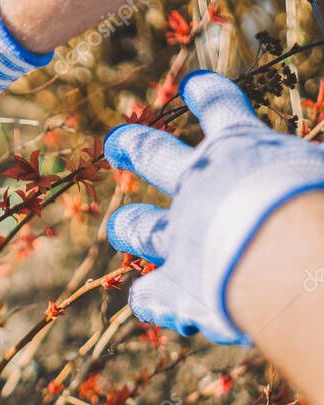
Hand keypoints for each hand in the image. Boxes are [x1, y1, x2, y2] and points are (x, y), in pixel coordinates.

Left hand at [105, 71, 323, 343]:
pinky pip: (151, 295)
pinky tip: (150, 302)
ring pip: (138, 227)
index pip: (223, 109)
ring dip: (128, 226)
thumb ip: (307, 174)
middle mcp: (197, 187)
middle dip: (135, 146)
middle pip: (155, 156)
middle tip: (117, 142)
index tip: (194, 86)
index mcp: (242, 149)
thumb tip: (314, 176)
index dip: (209, 96)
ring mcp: (178, 237)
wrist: (294, 263)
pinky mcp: (174, 288)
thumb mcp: (322, 172)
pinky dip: (152, 299)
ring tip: (119, 227)